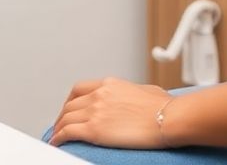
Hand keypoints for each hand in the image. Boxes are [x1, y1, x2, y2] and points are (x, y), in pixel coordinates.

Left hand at [49, 77, 173, 148]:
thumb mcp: (147, 91)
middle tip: (60, 125)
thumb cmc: (166, 108)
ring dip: (58, 128)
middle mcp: (99, 95)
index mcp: (110, 84)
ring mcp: (95, 111)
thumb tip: (139, 99)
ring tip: (56, 137)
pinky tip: (57, 143)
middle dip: (62, 116)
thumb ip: (134, 92)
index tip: (69, 108)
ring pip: (65, 118)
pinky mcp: (95, 130)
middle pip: (70, 105)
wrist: (170, 118)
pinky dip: (58, 138)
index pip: (80, 89)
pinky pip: (68, 132)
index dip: (70, 101)